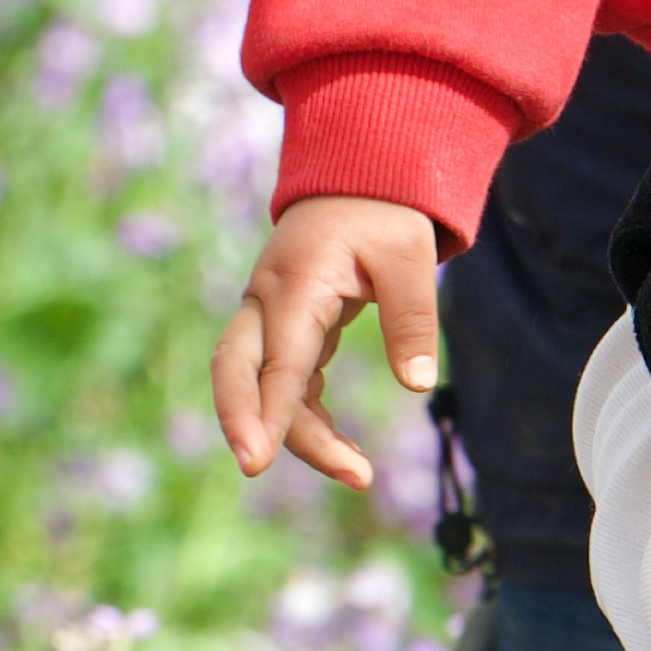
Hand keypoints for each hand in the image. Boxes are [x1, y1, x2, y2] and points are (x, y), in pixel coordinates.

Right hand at [212, 195, 444, 488]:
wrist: (360, 177)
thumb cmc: (384, 214)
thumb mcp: (409, 257)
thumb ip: (412, 319)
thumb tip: (417, 384)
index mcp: (297, 282)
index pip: (279, 360)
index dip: (269, 412)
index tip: (257, 461)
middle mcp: (269, 300)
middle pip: (233, 369)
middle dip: (240, 421)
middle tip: (254, 468)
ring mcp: (271, 315)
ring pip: (258, 384)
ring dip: (293, 433)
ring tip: (357, 474)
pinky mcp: (286, 329)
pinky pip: (285, 383)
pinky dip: (306, 420)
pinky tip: (345, 453)